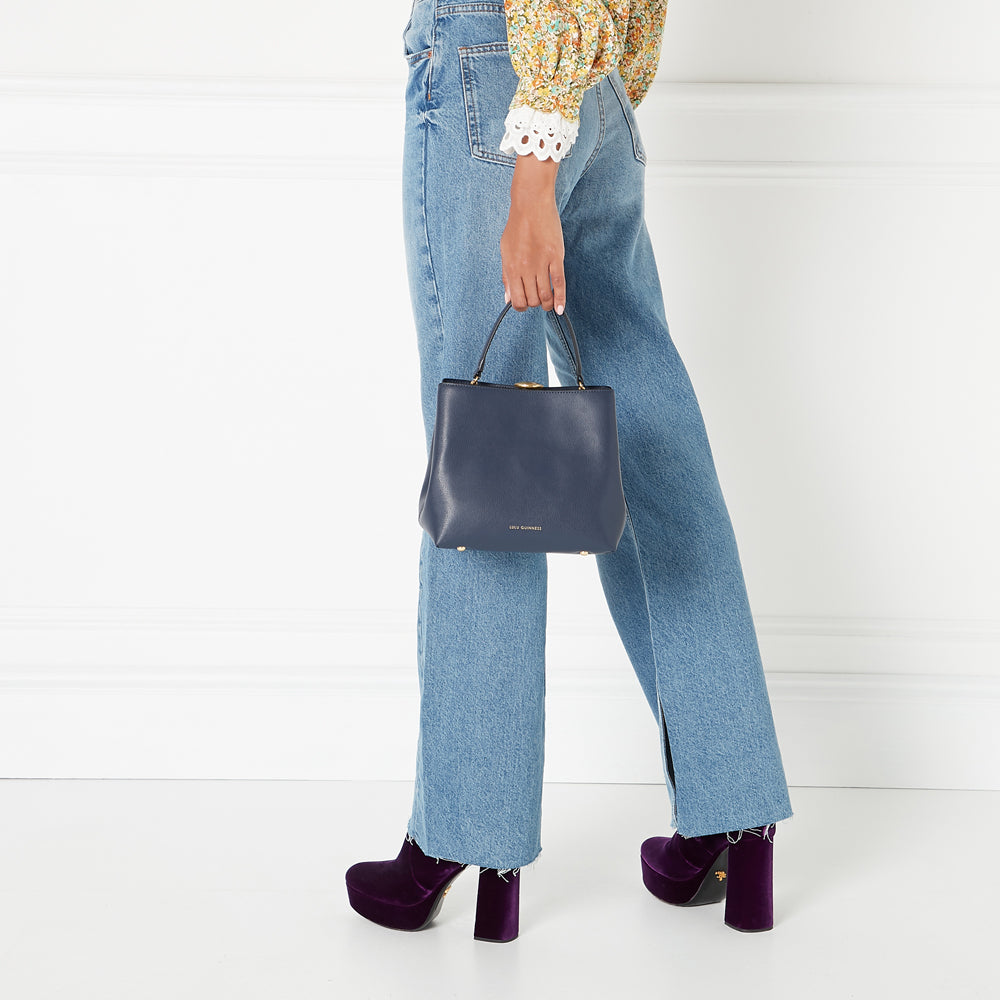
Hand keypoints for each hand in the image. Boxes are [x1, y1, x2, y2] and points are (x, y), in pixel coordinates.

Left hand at [500, 154, 565, 313]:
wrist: (531, 204)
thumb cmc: (517, 226)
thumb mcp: (505, 250)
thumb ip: (506, 276)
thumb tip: (507, 298)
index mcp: (511, 267)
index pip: (516, 300)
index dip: (521, 307)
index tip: (525, 304)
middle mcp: (525, 268)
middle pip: (532, 300)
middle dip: (535, 304)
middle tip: (538, 299)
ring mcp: (541, 263)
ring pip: (545, 295)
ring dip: (547, 303)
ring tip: (548, 303)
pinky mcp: (555, 257)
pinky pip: (559, 283)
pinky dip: (560, 299)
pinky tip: (560, 308)